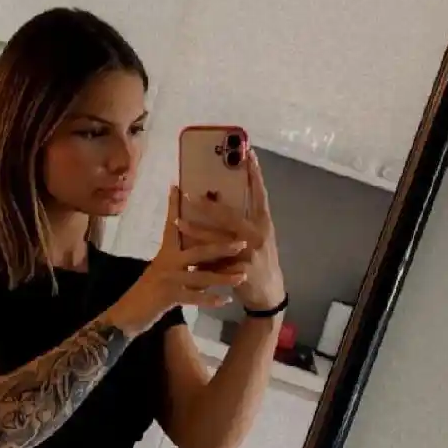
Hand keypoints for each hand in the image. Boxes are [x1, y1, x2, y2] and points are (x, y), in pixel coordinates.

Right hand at [106, 186, 249, 337]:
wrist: (129, 313)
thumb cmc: (148, 291)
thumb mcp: (162, 269)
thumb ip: (181, 260)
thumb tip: (201, 251)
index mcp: (167, 252)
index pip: (173, 225)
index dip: (175, 207)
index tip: (179, 187)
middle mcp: (168, 262)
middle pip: (199, 251)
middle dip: (222, 247)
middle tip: (243, 243)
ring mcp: (169, 279)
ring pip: (201, 276)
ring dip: (224, 277)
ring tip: (242, 276)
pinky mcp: (169, 296)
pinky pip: (195, 298)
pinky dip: (211, 300)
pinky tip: (226, 300)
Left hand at [177, 148, 284, 312]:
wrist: (269, 293)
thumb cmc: (260, 260)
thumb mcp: (259, 236)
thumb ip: (244, 220)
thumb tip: (219, 198)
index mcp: (264, 223)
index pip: (259, 194)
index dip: (254, 174)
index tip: (248, 153)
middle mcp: (258, 235)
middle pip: (230, 216)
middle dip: (208, 205)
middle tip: (189, 194)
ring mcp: (250, 254)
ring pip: (217, 240)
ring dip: (195, 231)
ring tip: (178, 221)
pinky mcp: (240, 272)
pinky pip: (214, 262)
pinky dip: (199, 257)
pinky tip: (184, 251)